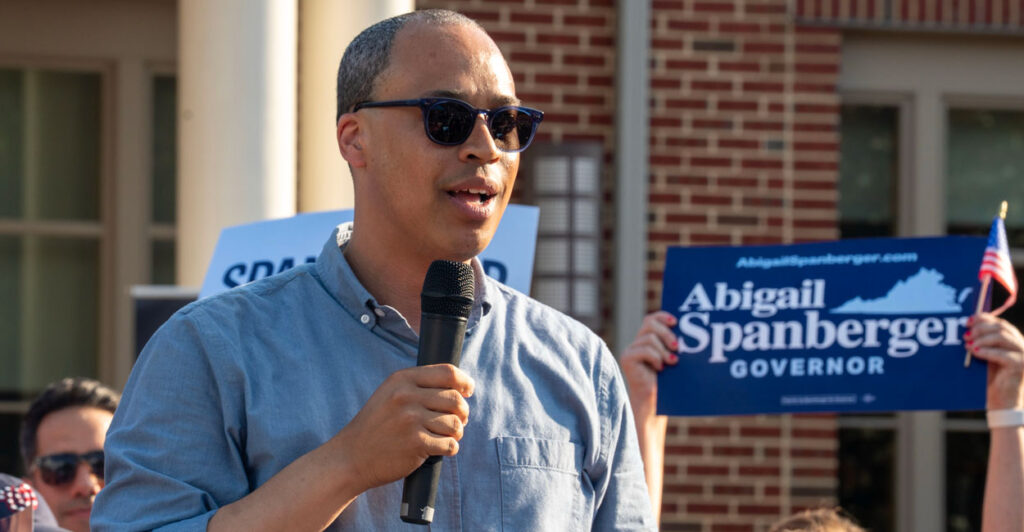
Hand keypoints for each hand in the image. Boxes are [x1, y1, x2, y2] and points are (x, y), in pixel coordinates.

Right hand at [329, 364, 474, 492]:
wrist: (352, 457)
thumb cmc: (377, 425)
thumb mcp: (390, 394)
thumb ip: (419, 385)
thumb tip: (461, 385)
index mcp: (402, 379)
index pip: (448, 372)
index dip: (465, 382)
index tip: (468, 390)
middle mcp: (406, 396)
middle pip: (456, 399)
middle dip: (462, 412)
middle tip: (456, 421)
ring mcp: (411, 420)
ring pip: (455, 423)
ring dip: (456, 432)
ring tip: (444, 436)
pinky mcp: (416, 443)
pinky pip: (450, 444)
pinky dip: (449, 448)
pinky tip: (438, 449)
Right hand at [620, 311, 678, 419]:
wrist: (655, 401)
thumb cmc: (667, 381)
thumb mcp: (673, 358)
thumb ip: (674, 345)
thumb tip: (687, 334)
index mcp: (648, 339)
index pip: (652, 319)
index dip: (663, 316)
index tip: (676, 322)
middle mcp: (638, 342)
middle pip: (649, 323)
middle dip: (666, 333)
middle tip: (677, 346)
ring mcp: (631, 350)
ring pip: (649, 338)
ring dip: (663, 351)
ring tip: (671, 362)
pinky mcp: (627, 358)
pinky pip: (643, 350)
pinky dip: (655, 358)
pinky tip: (660, 368)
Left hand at [966, 313, 1023, 410]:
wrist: (1004, 403)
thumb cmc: (993, 380)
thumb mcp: (987, 357)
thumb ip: (984, 344)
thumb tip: (968, 328)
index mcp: (1015, 341)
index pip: (1001, 323)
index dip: (984, 319)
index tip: (968, 321)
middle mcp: (1023, 346)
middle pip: (1001, 327)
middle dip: (980, 328)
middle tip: (965, 335)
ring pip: (1002, 337)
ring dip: (981, 339)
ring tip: (968, 345)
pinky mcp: (1021, 365)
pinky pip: (1002, 354)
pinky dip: (986, 351)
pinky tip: (975, 352)